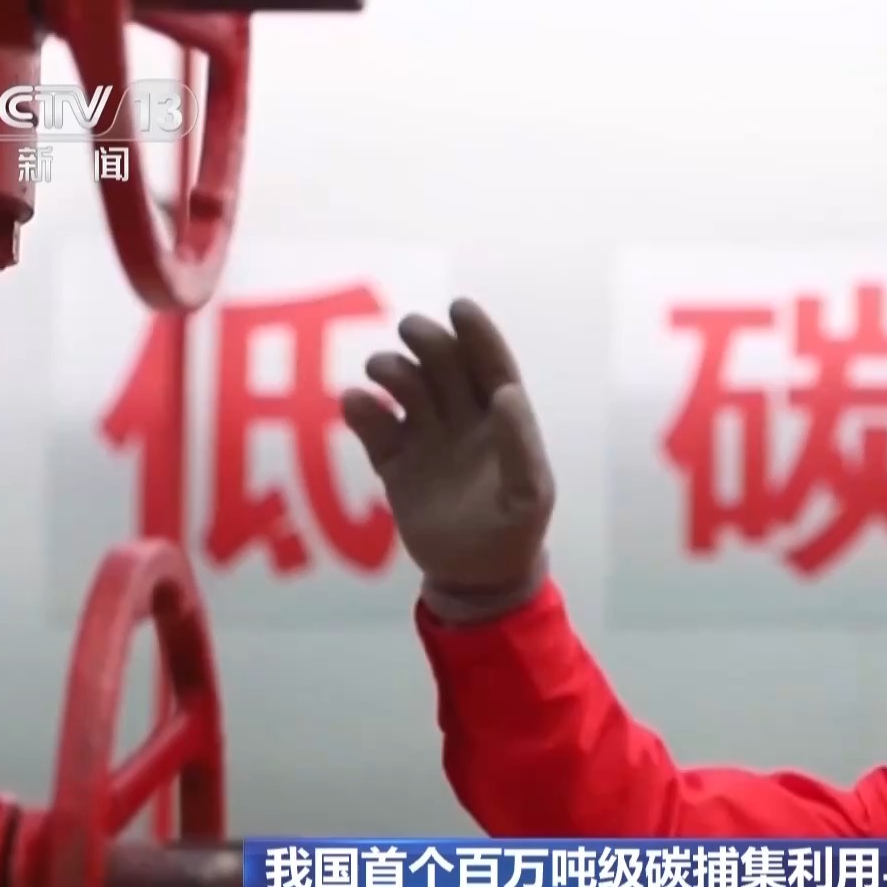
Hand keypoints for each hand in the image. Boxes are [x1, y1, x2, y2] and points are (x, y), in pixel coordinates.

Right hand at [340, 299, 554, 619]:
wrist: (476, 578)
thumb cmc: (514, 530)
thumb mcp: (529, 493)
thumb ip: (521, 444)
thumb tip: (507, 395)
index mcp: (502, 420)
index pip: (490, 366)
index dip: (478, 335)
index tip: (460, 307)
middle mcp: (462, 419)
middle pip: (444, 366)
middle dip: (429, 341)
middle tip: (412, 330)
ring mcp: (426, 438)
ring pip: (406, 389)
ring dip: (393, 370)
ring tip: (382, 372)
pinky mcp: (394, 463)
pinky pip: (375, 429)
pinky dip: (362, 412)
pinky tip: (356, 403)